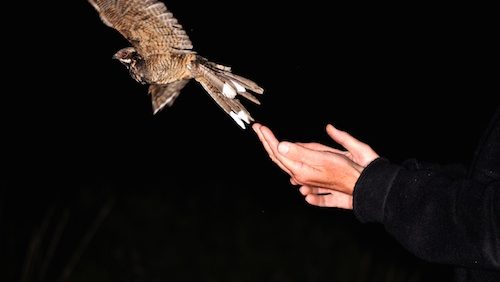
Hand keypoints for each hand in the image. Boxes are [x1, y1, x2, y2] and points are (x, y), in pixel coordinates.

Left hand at [252, 123, 378, 208]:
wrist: (360, 185)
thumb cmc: (344, 170)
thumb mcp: (322, 158)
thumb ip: (300, 151)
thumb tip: (280, 145)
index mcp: (299, 169)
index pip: (278, 151)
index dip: (268, 138)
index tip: (259, 127)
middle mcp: (300, 175)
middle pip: (278, 157)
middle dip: (267, 142)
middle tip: (258, 129)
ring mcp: (305, 178)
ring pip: (285, 162)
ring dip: (275, 150)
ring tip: (268, 139)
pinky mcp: (312, 178)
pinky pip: (294, 167)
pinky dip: (287, 159)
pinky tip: (285, 157)